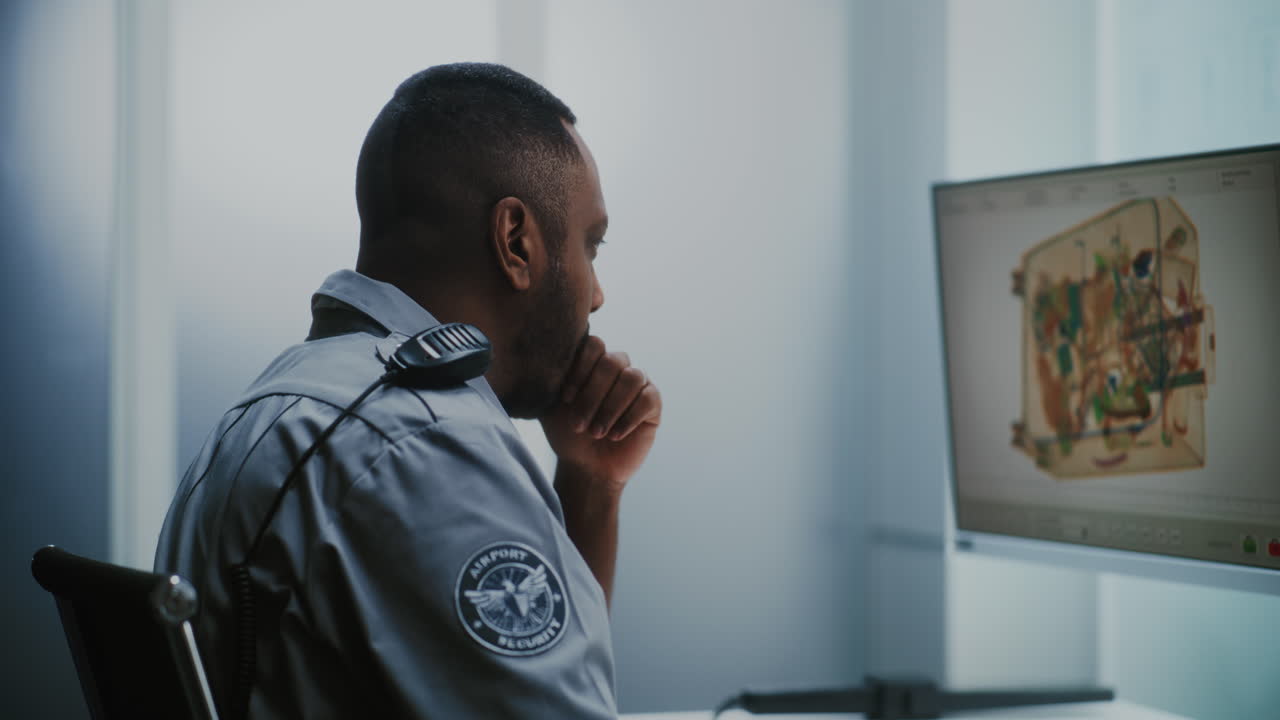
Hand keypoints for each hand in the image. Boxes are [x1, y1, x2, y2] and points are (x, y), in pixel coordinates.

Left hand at [540, 335, 660, 491]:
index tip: (566, 398)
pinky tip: (615, 435)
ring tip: (596, 432)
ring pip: (632, 378)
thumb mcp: (549, 405)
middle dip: (593, 395)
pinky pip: (648, 399)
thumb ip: (546, 380)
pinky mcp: (653, 405)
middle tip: (578, 424)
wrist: (586, 466)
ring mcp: (638, 384)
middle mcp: (618, 367)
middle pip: (613, 361)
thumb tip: (535, 361)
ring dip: (610, 407)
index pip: (594, 344)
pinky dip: (629, 417)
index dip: (581, 368)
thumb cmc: (566, 433)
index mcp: (593, 361)